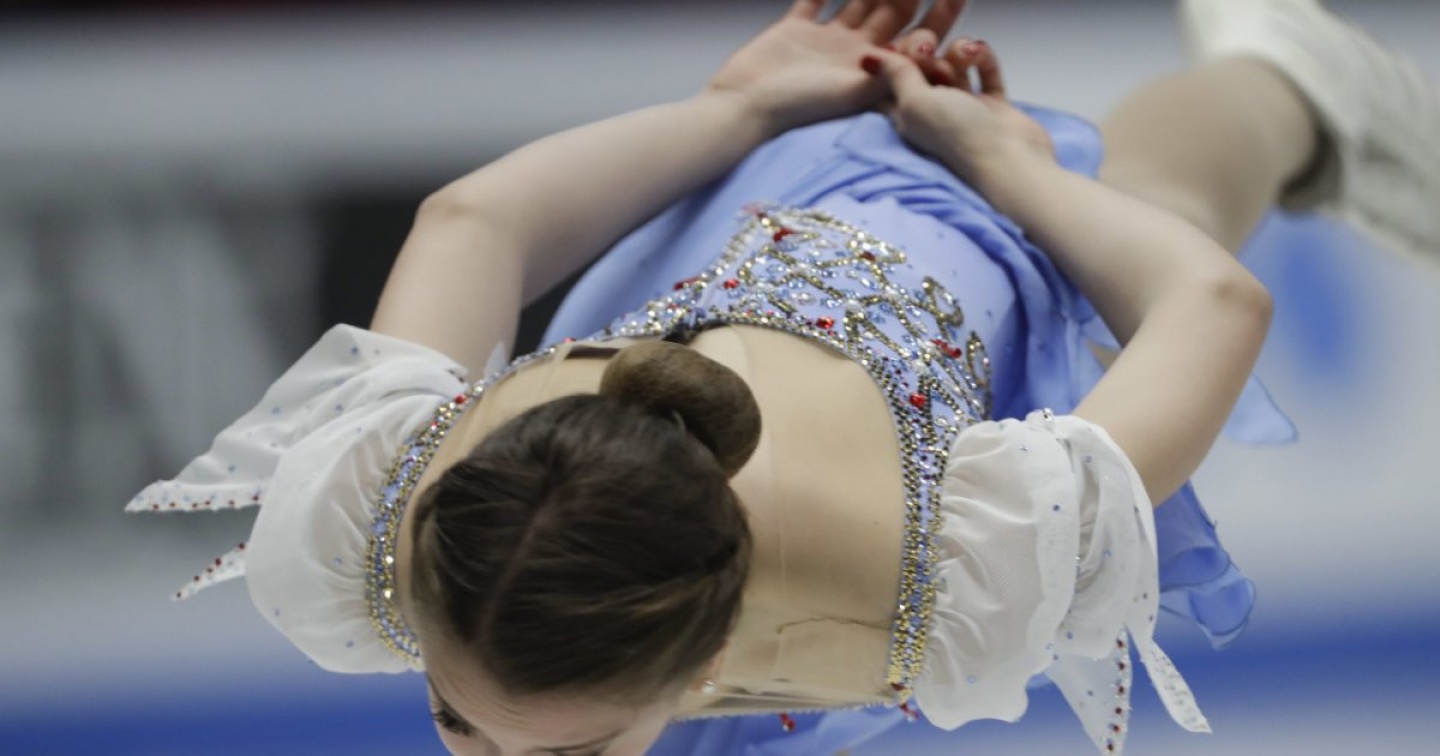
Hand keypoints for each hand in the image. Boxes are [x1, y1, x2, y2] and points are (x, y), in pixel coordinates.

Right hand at [706, 0, 966, 134]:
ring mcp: (824, 42)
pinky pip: (813, 0)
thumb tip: (926, 51)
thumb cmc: (799, 109)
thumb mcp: (855, 93)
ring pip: (859, 1)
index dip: (938, 19)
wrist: (746, 109)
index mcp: (873, 73)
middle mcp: (853, 56)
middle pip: (893, 17)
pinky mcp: (793, 31)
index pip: (915, 41)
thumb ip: (891, 71)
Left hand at [865, 40, 1055, 187]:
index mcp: (904, 116)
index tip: (905, 50)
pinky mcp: (991, 107)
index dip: (894, 58)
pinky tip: (981, 53)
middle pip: (922, 68)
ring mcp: (962, 109)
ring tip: (967, 56)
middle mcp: (930, 113)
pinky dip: (983, 59)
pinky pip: (983, 71)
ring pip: (953, 66)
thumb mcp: (914, 102)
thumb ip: (895, 75)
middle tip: (933, 55)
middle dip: (928, 52)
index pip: (890, 79)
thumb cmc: (958, 136)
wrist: (1010, 160)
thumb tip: (869, 59)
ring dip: (958, 53)